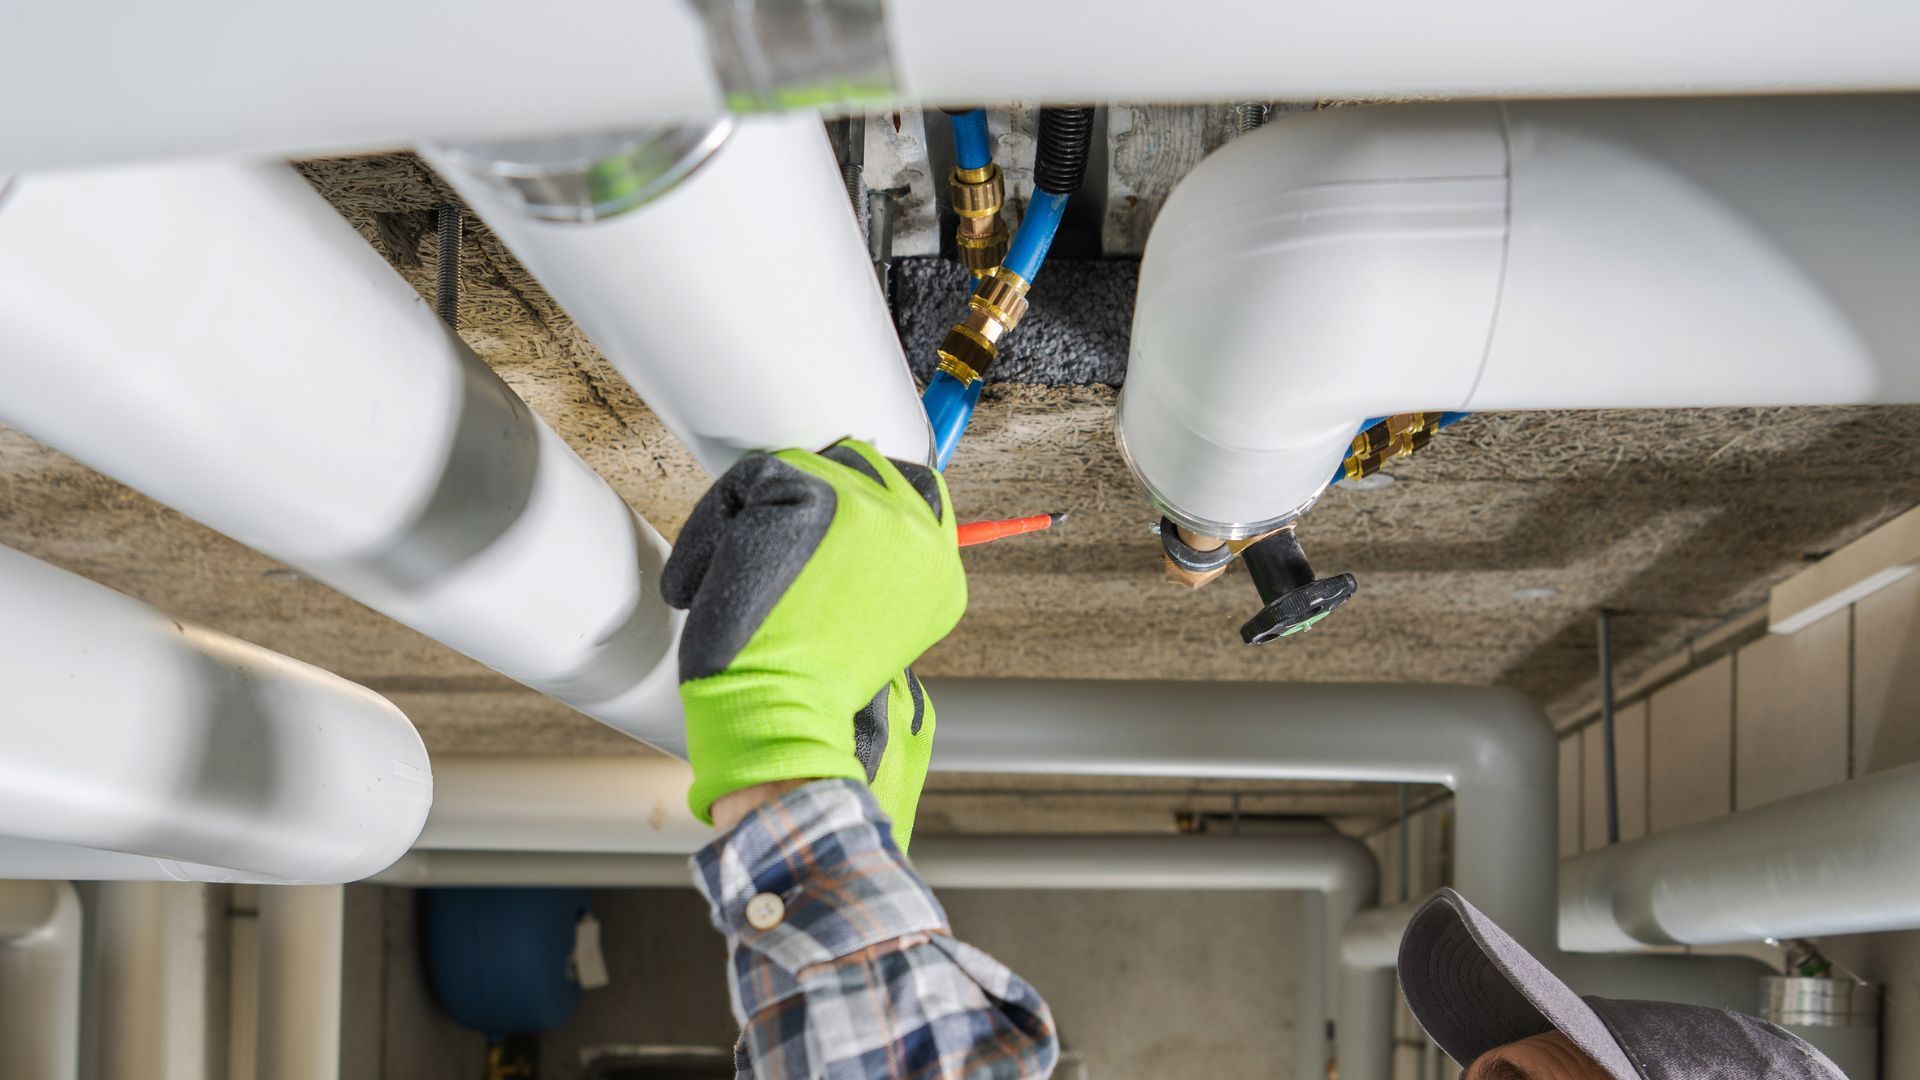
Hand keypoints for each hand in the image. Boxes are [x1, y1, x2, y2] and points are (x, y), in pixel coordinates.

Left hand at [662, 440, 963, 849]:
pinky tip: (706, 585)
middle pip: (851, 462)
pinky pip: (745, 483)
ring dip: (749, 519)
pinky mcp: (811, 500)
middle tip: (760, 553)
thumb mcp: (864, 626)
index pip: (913, 486)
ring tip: (735, 584)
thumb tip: (838, 522)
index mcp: (939, 565)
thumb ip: (874, 568)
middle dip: (800, 495)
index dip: (853, 495)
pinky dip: (711, 533)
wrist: (782, 715)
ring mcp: (869, 510)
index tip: (812, 529)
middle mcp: (917, 530)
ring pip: (791, 470)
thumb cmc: (808, 685)